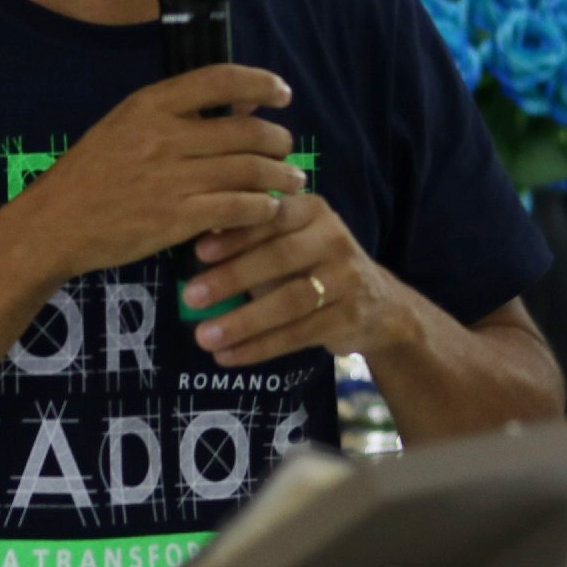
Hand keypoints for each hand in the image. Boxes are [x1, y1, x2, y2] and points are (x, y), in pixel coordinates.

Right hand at [3, 63, 304, 283]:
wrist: (52, 225)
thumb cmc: (88, 177)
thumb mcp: (121, 127)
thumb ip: (171, 115)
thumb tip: (234, 106)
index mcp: (149, 105)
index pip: (220, 79)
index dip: (261, 83)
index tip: (282, 94)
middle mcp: (162, 136)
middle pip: (246, 130)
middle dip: (279, 140)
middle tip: (288, 151)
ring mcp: (170, 179)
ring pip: (250, 170)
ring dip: (280, 176)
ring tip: (291, 181)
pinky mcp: (175, 219)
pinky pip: (237, 208)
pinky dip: (261, 208)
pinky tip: (267, 210)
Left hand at [179, 192, 423, 366]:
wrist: (376, 304)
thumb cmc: (309, 264)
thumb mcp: (286, 240)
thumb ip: (249, 235)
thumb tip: (193, 237)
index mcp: (312, 210)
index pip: (271, 217)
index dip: (235, 235)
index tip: (198, 252)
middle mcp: (334, 238)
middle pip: (280, 257)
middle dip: (232, 278)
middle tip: (190, 297)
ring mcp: (347, 279)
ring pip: (290, 301)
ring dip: (243, 321)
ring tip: (203, 337)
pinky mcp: (349, 317)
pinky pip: (299, 334)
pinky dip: (260, 347)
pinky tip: (230, 356)